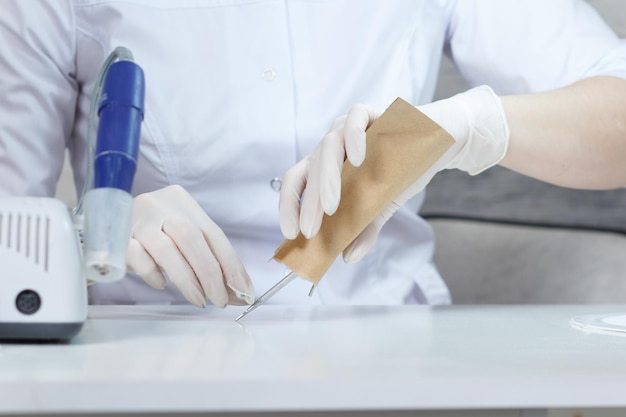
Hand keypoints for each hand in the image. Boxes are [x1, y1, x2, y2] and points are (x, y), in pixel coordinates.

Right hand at [127, 185, 254, 307]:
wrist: (103, 223)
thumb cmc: (150, 233)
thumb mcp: (178, 236)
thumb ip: (205, 256)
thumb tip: (235, 289)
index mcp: (182, 201)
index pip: (213, 233)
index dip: (231, 263)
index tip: (243, 289)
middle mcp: (159, 205)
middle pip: (192, 238)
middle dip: (211, 274)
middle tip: (221, 299)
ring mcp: (135, 219)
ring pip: (166, 249)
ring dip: (188, 280)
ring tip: (199, 300)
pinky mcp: (115, 237)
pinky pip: (137, 258)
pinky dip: (153, 274)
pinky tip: (162, 285)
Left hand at [279, 85, 509, 262]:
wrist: (437, 142)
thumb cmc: (401, 169)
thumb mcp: (381, 204)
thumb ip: (365, 227)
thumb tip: (349, 257)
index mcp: (326, 165)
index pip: (296, 182)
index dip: (289, 206)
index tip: (292, 233)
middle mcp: (332, 144)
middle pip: (310, 170)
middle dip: (307, 203)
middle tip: (310, 230)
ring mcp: (348, 125)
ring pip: (328, 146)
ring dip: (327, 179)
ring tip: (330, 207)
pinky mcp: (371, 112)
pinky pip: (356, 118)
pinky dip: (354, 138)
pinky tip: (358, 160)